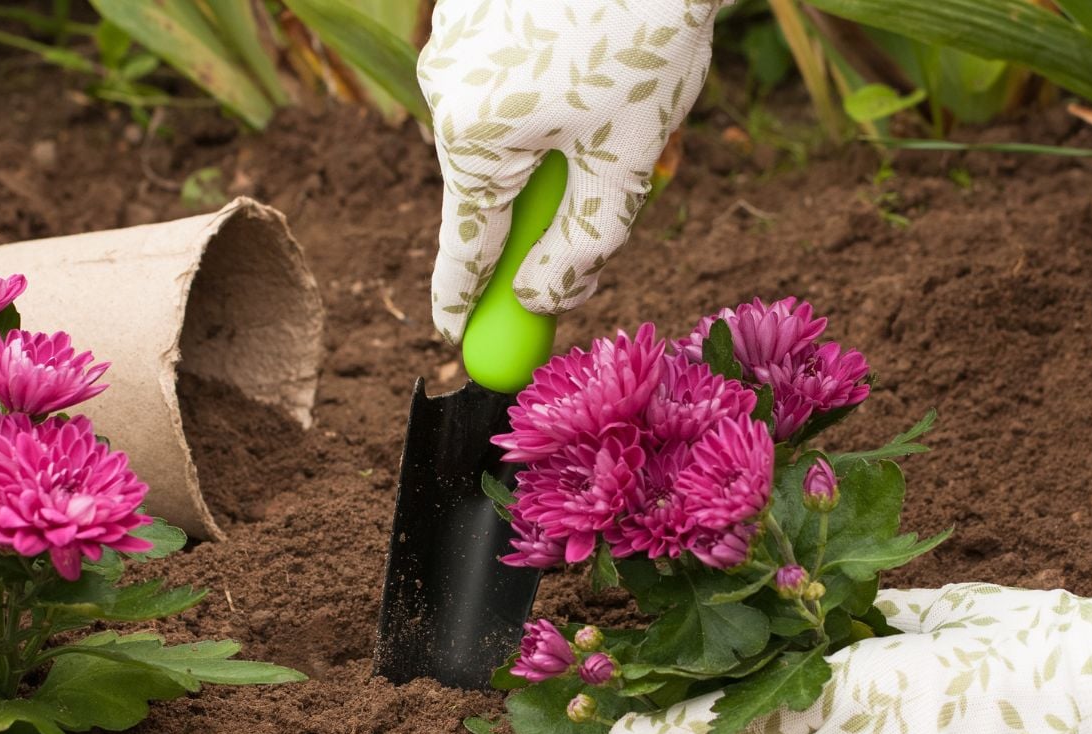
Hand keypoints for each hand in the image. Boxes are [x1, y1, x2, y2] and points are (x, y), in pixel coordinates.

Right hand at [417, 0, 728, 342]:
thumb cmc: (649, 35)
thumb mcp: (628, 158)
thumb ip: (583, 245)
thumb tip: (541, 301)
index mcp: (474, 136)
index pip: (465, 248)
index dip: (463, 302)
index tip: (454, 341)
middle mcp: (442, 88)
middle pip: (487, 184)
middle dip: (541, 198)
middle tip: (603, 180)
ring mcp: (449, 39)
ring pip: (497, 126)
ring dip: (549, 136)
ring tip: (616, 89)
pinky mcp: (464, 3)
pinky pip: (500, 73)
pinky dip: (541, 83)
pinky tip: (592, 47)